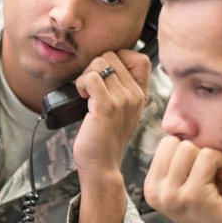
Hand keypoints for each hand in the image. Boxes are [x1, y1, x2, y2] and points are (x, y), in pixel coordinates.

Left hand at [72, 49, 151, 176]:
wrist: (102, 166)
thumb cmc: (105, 142)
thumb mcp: (122, 114)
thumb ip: (121, 92)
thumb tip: (102, 69)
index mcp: (140, 95)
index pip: (139, 58)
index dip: (118, 57)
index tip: (104, 73)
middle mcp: (135, 95)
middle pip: (112, 56)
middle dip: (95, 66)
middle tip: (88, 86)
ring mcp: (122, 100)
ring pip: (100, 63)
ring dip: (86, 74)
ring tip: (84, 92)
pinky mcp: (106, 106)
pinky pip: (92, 77)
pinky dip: (81, 82)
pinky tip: (80, 95)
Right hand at [144, 137, 221, 222]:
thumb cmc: (217, 208)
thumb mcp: (188, 182)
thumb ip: (179, 162)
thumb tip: (179, 124)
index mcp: (151, 186)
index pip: (166, 143)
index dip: (190, 149)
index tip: (202, 170)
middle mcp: (155, 192)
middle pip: (176, 143)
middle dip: (200, 151)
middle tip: (212, 173)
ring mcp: (171, 195)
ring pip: (190, 148)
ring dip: (212, 157)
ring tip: (219, 176)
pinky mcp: (192, 196)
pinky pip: (208, 157)